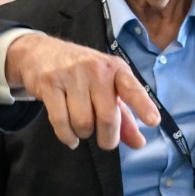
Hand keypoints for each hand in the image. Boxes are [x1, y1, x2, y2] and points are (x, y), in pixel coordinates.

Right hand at [3, 32, 158, 149]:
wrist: (41, 52)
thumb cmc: (82, 75)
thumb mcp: (107, 89)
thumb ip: (124, 117)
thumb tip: (139, 143)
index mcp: (116, 70)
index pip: (132, 89)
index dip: (143, 105)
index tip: (153, 121)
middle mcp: (96, 69)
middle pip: (107, 118)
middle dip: (108, 138)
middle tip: (105, 141)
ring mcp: (71, 74)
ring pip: (83, 123)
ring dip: (83, 134)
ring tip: (82, 128)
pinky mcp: (50, 83)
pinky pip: (61, 122)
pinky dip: (67, 136)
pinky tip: (70, 136)